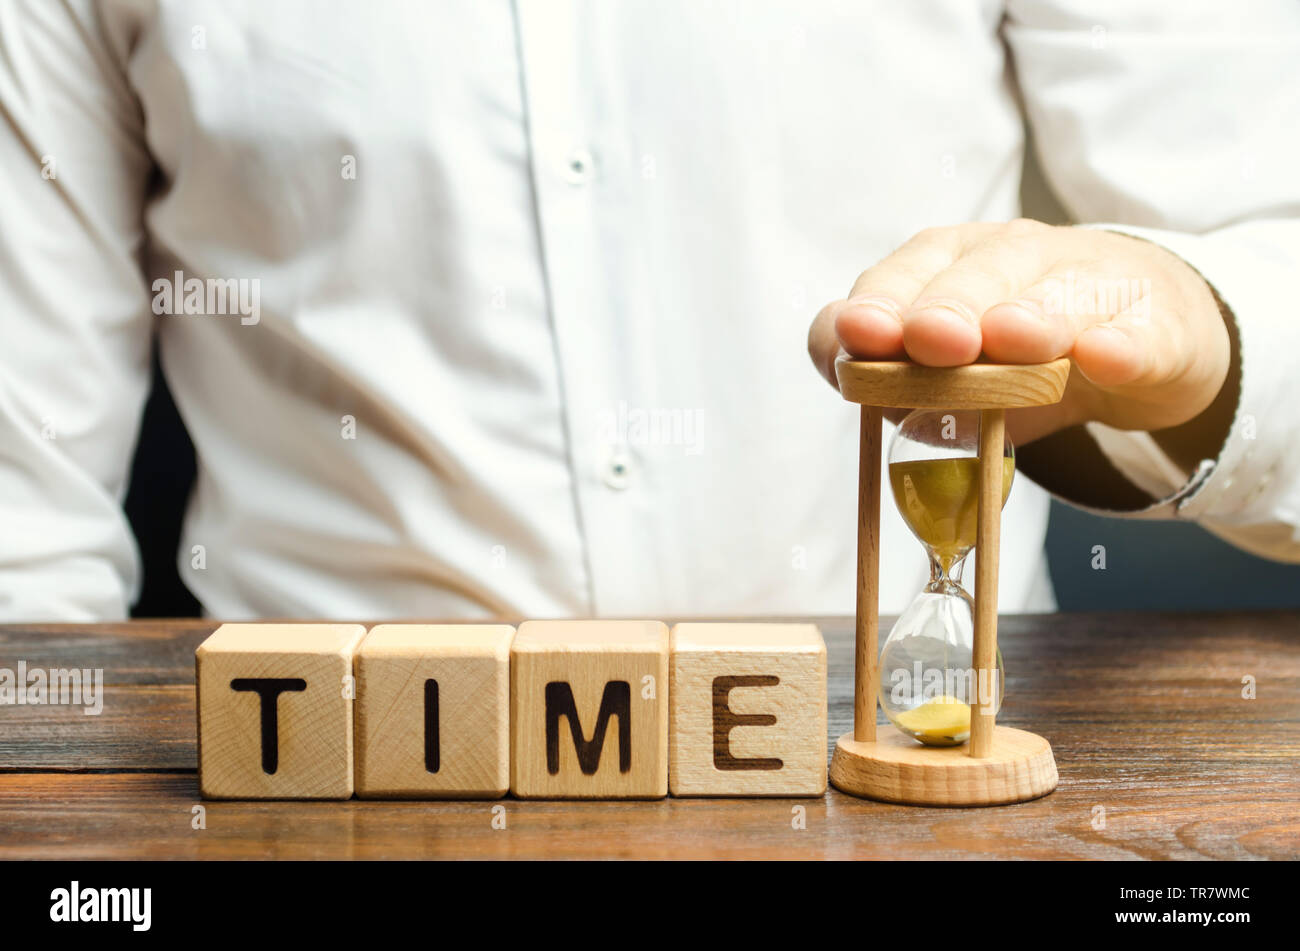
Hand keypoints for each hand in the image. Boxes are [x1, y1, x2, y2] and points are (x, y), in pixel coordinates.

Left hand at [808, 219, 1229, 446]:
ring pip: (1060, 294)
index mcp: (950, 265)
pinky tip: (1105, 356)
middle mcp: (1017, 259)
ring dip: (1032, 315)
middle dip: (948, 305)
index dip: (880, 304)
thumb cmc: (1017, 358)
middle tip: (930, 339)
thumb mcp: (944, 373)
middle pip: (979, 274)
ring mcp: (1092, 284)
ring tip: (1011, 339)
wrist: (1142, 338)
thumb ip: (888, 380)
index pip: (906, 274)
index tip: (858, 335)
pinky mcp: (1157, 325)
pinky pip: (1140, 333)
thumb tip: (857, 391)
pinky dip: (1122, 345)